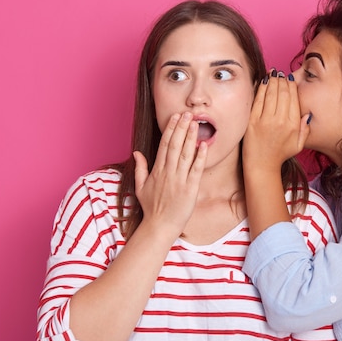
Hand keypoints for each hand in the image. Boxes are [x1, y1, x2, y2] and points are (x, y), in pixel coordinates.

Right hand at [133, 112, 206, 237]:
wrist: (160, 226)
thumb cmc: (152, 208)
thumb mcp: (140, 187)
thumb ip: (140, 168)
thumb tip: (137, 152)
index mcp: (157, 170)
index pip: (164, 145)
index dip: (170, 129)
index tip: (175, 117)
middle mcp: (168, 172)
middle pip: (175, 145)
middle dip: (181, 128)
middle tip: (187, 113)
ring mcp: (179, 180)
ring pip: (186, 154)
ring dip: (191, 137)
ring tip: (196, 123)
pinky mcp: (190, 189)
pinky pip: (196, 170)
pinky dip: (200, 157)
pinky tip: (204, 145)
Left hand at [243, 71, 309, 172]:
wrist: (262, 165)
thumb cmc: (280, 154)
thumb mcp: (298, 145)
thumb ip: (305, 129)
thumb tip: (307, 114)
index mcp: (293, 125)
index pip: (294, 98)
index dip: (291, 86)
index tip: (289, 79)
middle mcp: (281, 121)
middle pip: (283, 93)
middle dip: (282, 80)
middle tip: (280, 74)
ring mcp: (265, 120)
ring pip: (271, 94)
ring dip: (272, 81)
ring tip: (273, 73)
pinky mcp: (252, 121)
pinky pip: (258, 100)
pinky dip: (261, 88)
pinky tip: (263, 81)